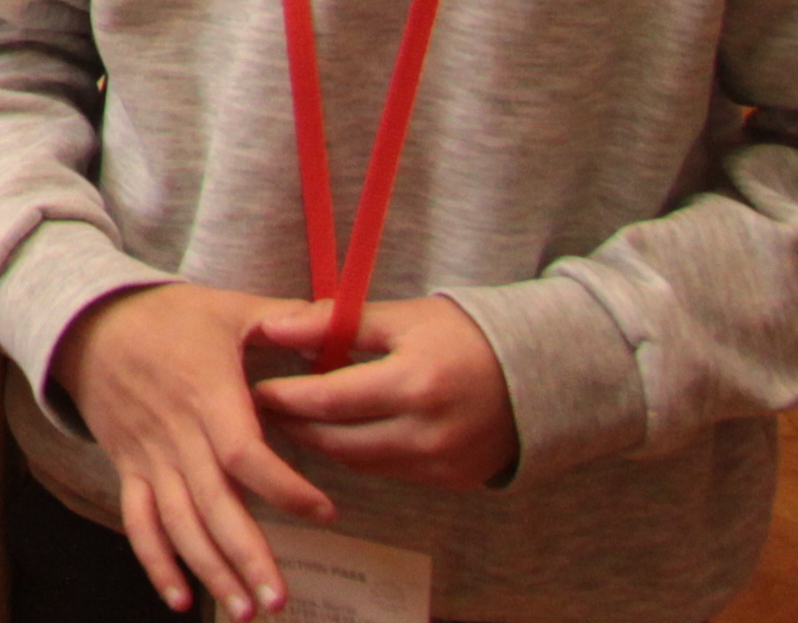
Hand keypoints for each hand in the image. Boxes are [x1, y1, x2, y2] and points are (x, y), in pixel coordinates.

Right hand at [53, 283, 341, 616]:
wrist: (86, 321)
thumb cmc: (167, 315)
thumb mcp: (227, 308)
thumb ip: (285, 318)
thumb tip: (339, 321)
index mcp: (205, 394)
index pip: (243, 451)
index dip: (282, 486)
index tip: (325, 512)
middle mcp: (176, 434)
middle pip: (213, 503)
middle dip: (247, 554)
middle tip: (279, 600)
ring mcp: (149, 456)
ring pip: (179, 522)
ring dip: (210, 569)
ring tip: (245, 610)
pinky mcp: (130, 468)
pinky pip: (139, 521)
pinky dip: (156, 562)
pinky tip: (181, 601)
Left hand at [253, 294, 516, 489]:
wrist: (541, 372)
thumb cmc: (465, 335)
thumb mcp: (402, 317)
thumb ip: (334, 323)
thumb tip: (272, 328)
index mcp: (415, 384)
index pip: (329, 401)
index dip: (286, 398)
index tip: (256, 388)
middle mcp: (429, 433)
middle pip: (339, 443)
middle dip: (296, 427)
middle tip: (262, 411)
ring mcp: (444, 464)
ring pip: (361, 464)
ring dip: (324, 444)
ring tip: (294, 419)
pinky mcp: (453, 481)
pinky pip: (390, 472)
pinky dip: (361, 454)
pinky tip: (341, 432)